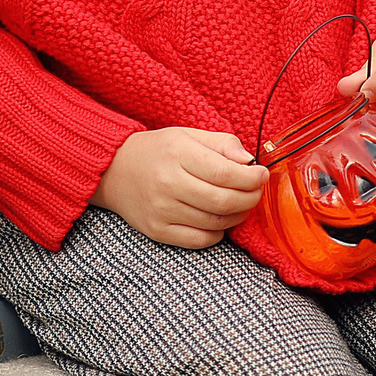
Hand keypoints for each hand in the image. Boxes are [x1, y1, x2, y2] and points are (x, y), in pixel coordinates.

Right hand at [90, 128, 267, 248]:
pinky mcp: (158, 231)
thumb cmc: (159, 151)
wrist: (114, 171)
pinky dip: (218, 233)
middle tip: (256, 192)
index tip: (262, 175)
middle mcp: (168, 183)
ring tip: (241, 204)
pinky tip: (219, 220)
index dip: (252, 178)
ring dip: (237, 216)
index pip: (226, 172)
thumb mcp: (189, 135)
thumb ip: (222, 144)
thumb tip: (249, 162)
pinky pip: (200, 240)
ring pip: (215, 223)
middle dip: (250, 199)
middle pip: (224, 201)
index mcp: (178, 154)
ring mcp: (162, 210)